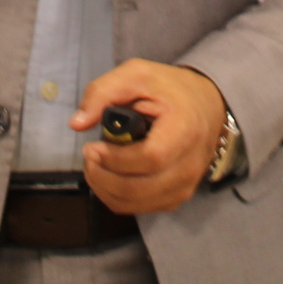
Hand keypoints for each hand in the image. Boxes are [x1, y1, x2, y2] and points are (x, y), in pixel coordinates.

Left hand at [74, 61, 225, 215]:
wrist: (206, 105)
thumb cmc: (169, 89)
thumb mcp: (136, 74)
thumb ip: (103, 93)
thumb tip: (77, 124)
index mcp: (184, 130)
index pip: (149, 158)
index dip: (114, 159)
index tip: (91, 147)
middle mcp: (189, 165)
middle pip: (138, 189)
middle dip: (102, 176)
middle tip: (88, 156)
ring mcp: (186, 185)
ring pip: (135, 203)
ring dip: (105, 189)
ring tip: (95, 165)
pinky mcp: (178, 197)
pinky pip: (141, 209)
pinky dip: (117, 197)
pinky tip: (110, 176)